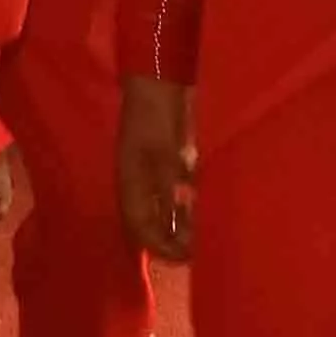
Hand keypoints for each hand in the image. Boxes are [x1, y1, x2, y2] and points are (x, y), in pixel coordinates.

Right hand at [116, 72, 197, 261]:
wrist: (157, 80)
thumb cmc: (157, 115)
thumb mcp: (166, 155)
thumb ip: (170, 190)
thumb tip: (178, 227)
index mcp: (131, 186)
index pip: (142, 231)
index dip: (163, 248)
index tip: (188, 256)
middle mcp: (138, 185)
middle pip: (151, 226)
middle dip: (174, 240)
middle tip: (201, 246)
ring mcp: (150, 174)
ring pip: (163, 212)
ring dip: (181, 225)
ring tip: (204, 230)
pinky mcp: (164, 163)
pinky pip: (172, 195)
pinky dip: (186, 205)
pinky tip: (201, 204)